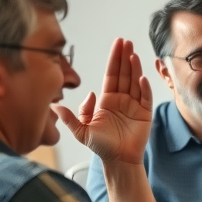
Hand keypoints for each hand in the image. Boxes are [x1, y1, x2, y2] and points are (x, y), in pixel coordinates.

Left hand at [55, 38, 151, 164]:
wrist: (117, 160)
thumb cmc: (101, 146)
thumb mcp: (81, 131)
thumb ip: (70, 118)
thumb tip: (57, 105)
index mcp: (107, 100)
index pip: (111, 75)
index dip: (114, 60)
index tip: (117, 45)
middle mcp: (122, 99)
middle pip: (124, 74)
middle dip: (124, 57)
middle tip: (126, 41)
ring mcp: (134, 105)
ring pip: (134, 83)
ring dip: (134, 68)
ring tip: (133, 54)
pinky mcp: (145, 114)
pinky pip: (145, 98)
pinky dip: (144, 88)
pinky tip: (141, 78)